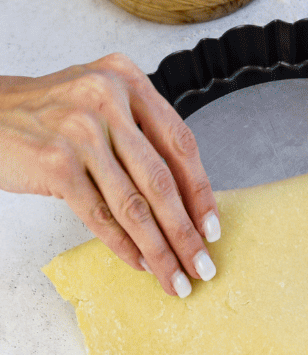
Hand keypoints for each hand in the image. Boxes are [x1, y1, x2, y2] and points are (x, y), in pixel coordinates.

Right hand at [0, 55, 219, 295]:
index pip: (179, 142)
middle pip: (161, 179)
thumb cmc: (48, 112)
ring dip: (158, 247)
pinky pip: (98, 214)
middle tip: (202, 264)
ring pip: (132, 203)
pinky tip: (139, 262)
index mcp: (128, 79)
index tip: (212, 226)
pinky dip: (122, 244)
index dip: (200, 189)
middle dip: (185, 229)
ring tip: (174, 276)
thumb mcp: (100, 98)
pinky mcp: (56, 164)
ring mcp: (82, 132)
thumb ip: (138, 129)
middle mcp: (109, 100)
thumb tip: (184, 192)